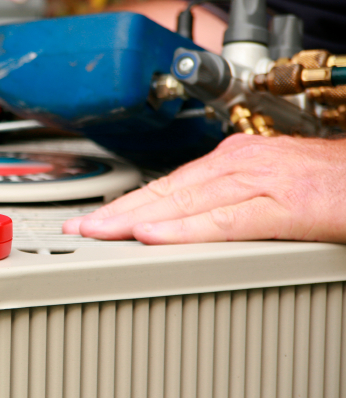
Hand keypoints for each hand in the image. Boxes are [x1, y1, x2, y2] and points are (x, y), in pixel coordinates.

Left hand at [62, 133, 345, 243]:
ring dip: (135, 218)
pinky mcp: (287, 205)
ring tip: (98, 233)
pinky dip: (185, 229)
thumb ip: (232, 201)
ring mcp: (262, 181)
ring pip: (185, 202)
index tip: (93, 222)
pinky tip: (154, 236)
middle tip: (76, 230)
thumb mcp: (272, 187)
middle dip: (117, 212)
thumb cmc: (335, 183)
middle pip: (165, 192)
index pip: (168, 186)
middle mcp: (240, 163)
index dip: (126, 205)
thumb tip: (192, 220)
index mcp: (235, 161)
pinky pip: (226, 220)